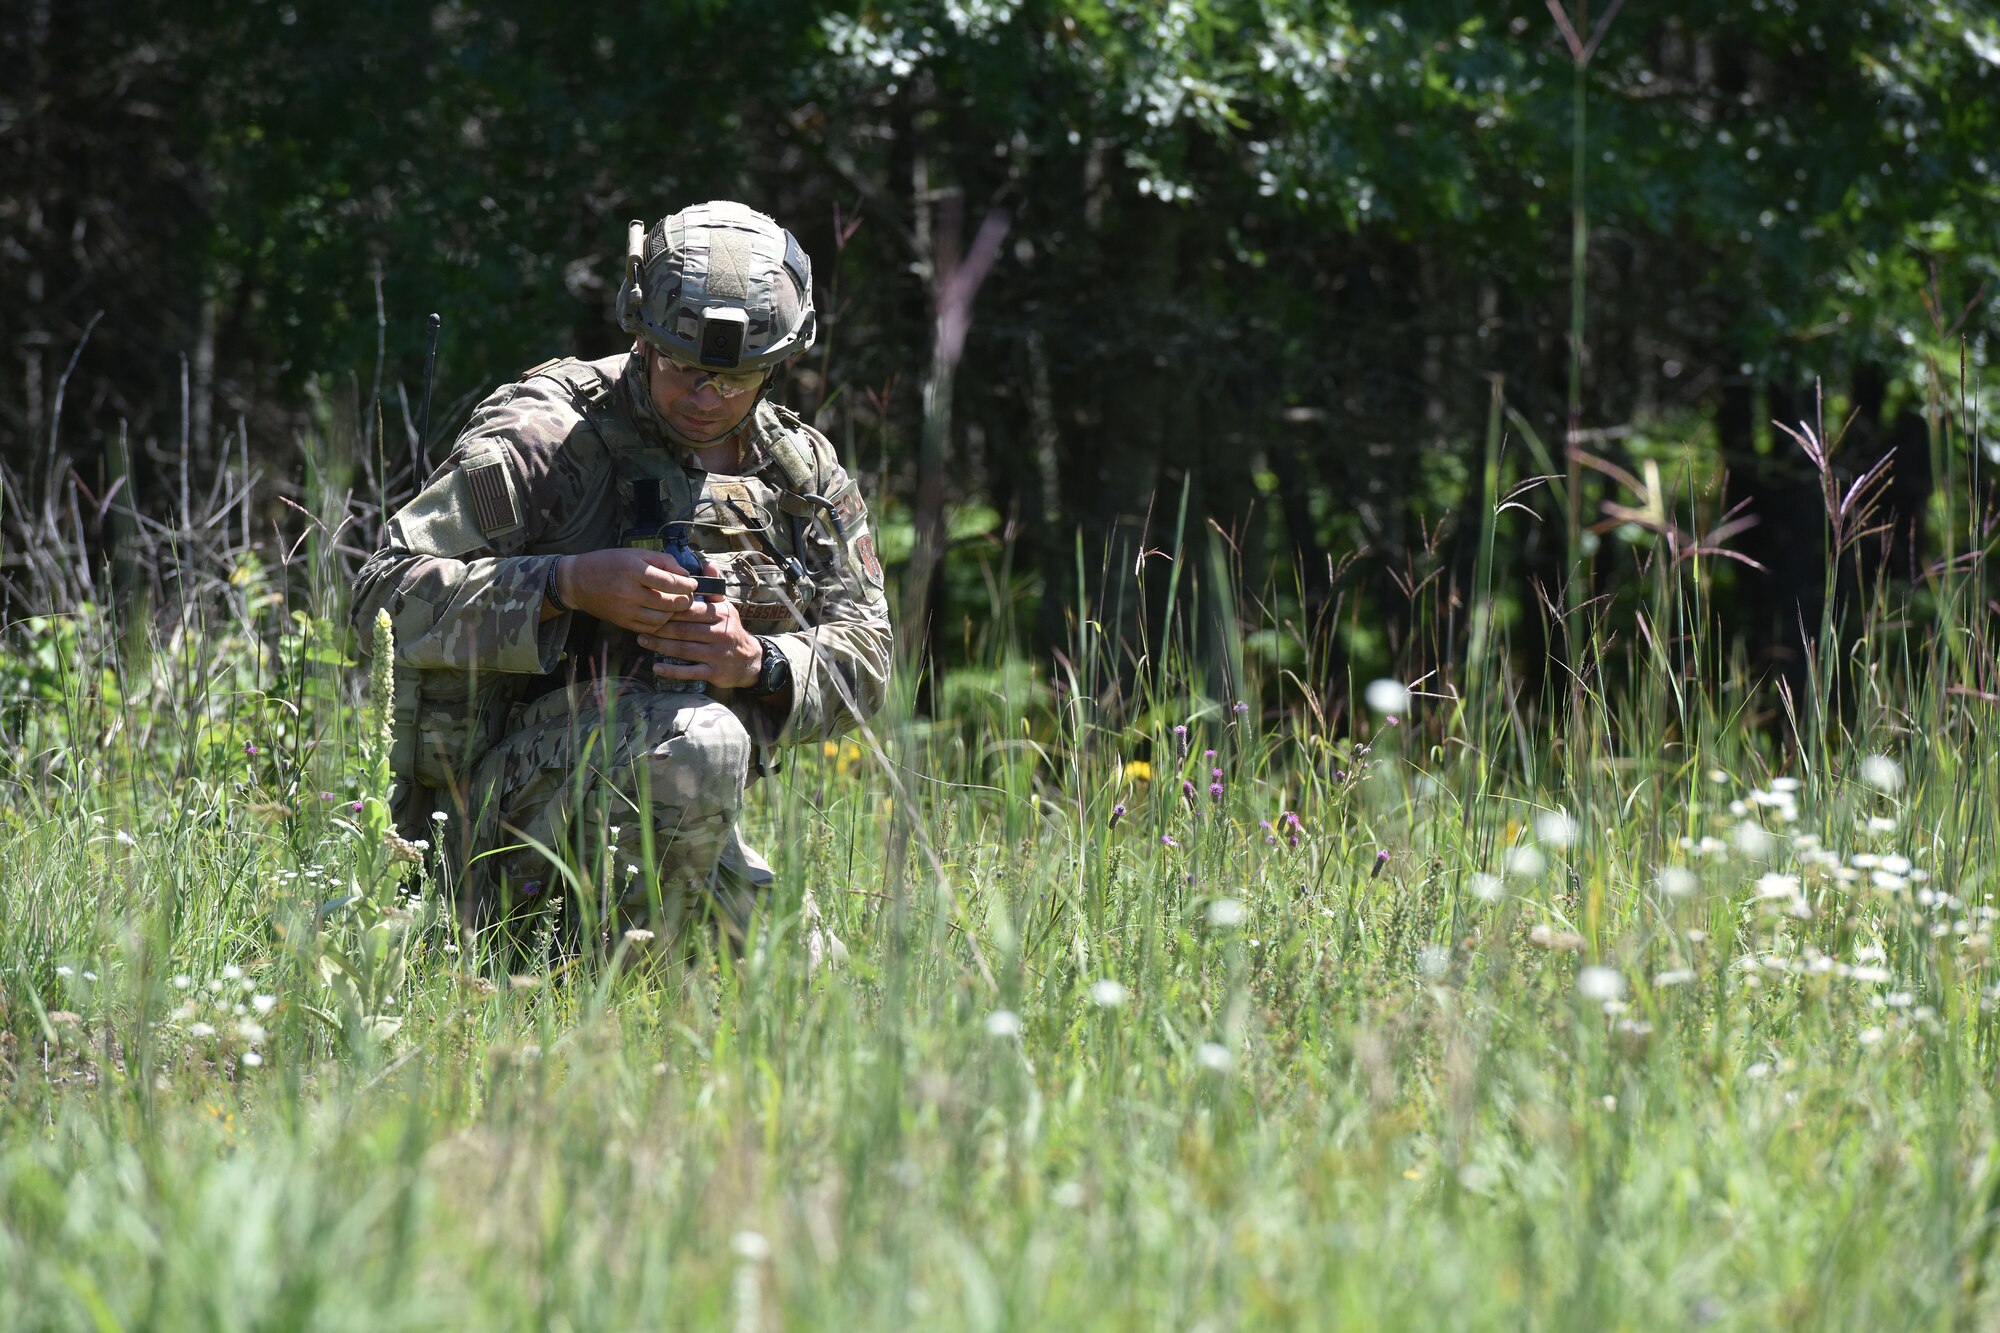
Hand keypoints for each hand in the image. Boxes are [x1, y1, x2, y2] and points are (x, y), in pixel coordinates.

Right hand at [553, 549, 702, 634]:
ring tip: (675, 605)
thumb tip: (685, 574)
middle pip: (668, 603)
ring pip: (661, 619)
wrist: (577, 581)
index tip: (693, 583)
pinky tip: (662, 614)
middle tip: (688, 595)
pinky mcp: (622, 622)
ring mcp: (625, 610)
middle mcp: (629, 592)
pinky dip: (660, 623)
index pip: (670, 582)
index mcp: (633, 571)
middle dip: (684, 600)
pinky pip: (649, 628)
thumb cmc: (608, 563)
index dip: (686, 584)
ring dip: (673, 613)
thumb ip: (662, 561)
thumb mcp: (635, 553)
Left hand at [637, 564, 762, 688]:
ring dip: (660, 646)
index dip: (669, 609)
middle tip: (641, 625)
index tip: (651, 607)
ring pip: (683, 649)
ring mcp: (717, 654)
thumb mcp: (726, 607)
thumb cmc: (731, 630)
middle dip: (660, 628)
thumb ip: (713, 588)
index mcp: (720, 615)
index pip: (690, 610)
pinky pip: (690, 671)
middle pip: (683, 630)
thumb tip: (707, 562)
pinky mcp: (714, 672)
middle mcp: (720, 634)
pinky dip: (672, 670)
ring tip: (642, 640)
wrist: (749, 660)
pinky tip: (656, 666)